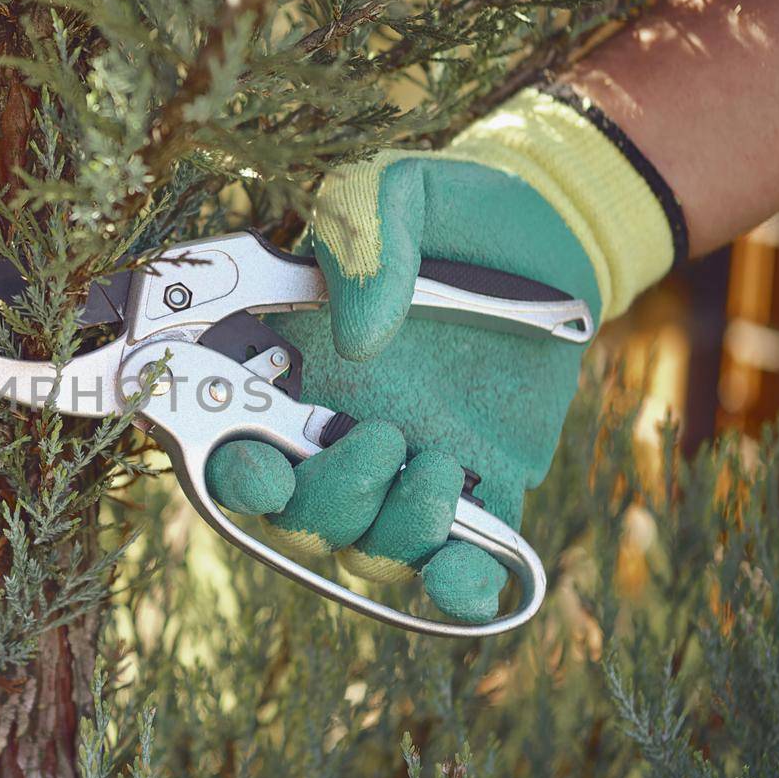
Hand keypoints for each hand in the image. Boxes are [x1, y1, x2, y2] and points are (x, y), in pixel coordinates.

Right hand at [207, 89, 676, 622]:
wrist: (548, 229)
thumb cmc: (444, 208)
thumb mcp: (388, 190)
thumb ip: (359, 235)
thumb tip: (360, 337)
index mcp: (286, 368)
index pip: (230, 445)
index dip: (232, 478)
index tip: (264, 470)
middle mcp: (332, 430)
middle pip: (295, 516)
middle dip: (326, 502)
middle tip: (380, 437)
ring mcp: (404, 467)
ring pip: (366, 548)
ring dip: (392, 531)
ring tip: (437, 466)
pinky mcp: (481, 489)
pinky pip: (455, 564)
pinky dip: (455, 587)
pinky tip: (471, 582)